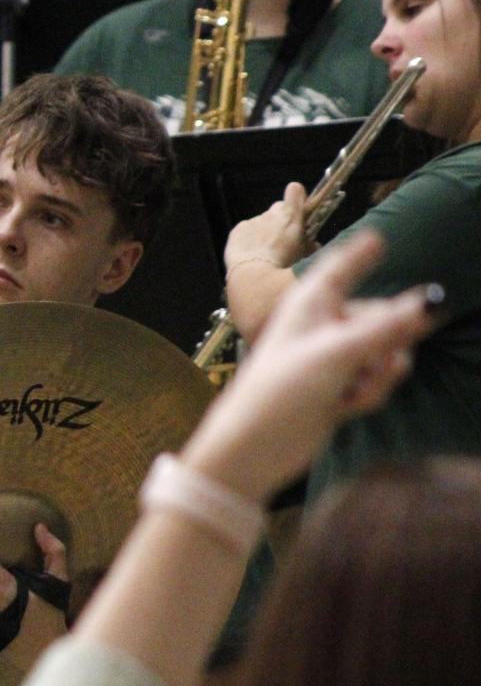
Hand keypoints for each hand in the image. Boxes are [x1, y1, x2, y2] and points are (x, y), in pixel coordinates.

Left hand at [185, 230, 439, 502]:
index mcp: (311, 304)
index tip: (378, 237)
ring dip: (380, 374)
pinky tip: (347, 408)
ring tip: (355, 390)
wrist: (256, 448)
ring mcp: (331, 357)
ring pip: (384, 352)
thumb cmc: (282, 392)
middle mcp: (322, 325)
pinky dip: (369, 393)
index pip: (340, 268)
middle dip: (389, 342)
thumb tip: (430, 303)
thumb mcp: (337, 355)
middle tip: (384, 360)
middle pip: (379, 316)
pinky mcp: (338, 386)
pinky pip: (375, 381)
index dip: (360, 253)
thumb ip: (386, 329)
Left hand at [224, 182, 310, 273]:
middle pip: (277, 209)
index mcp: (291, 217)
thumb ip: (309, 245)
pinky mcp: (237, 230)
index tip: (298, 206)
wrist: (254, 275)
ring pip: (261, 222)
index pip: (295, 192)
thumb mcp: (304, 256)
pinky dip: (249, 238)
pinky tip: (252, 253)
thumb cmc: (284, 267)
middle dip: (281, 220)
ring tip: (265, 252)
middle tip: (283, 238)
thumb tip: (313, 244)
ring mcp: (253, 221)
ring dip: (264, 232)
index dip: (297, 198)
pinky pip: (245, 230)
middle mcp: (271, 214)